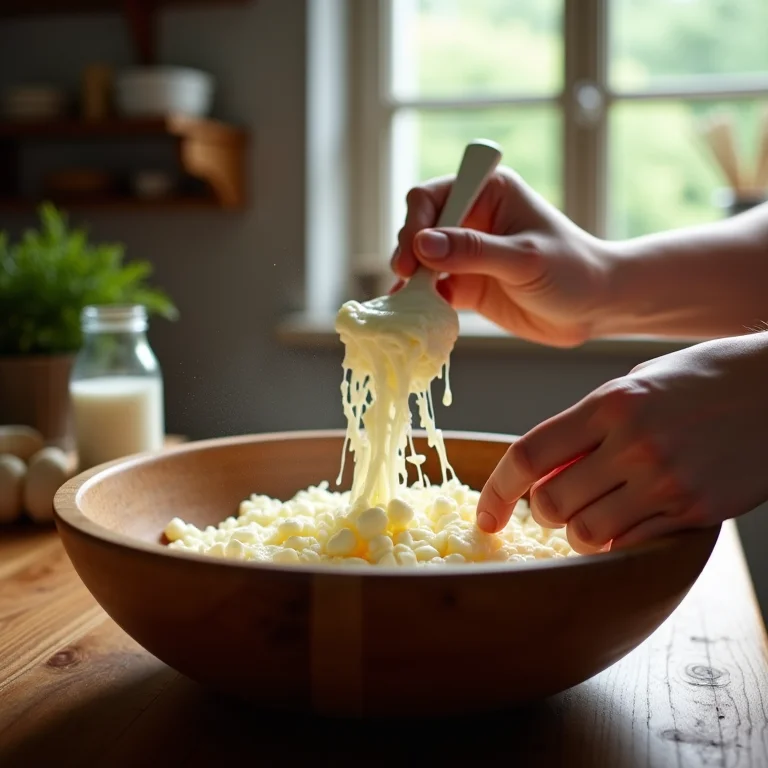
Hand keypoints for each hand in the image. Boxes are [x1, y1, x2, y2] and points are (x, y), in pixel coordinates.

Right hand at [391, 168, 610, 346]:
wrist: (594, 308)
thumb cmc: (572, 270)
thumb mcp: (523, 259)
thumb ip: (473, 251)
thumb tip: (422, 245)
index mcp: (487, 192)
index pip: (432, 197)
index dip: (416, 224)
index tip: (412, 257)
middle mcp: (471, 218)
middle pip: (419, 228)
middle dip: (408, 253)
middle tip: (406, 280)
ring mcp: (466, 254)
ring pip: (420, 261)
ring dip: (410, 279)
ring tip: (405, 301)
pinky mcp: (466, 284)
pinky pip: (432, 289)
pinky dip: (421, 300)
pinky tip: (415, 312)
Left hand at [476, 333, 767, 551]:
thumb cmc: (703, 379)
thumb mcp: (637, 386)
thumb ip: (587, 428)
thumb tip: (545, 475)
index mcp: (611, 403)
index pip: (530, 454)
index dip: (497, 491)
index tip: (486, 515)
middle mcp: (633, 443)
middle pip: (551, 504)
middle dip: (542, 513)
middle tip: (557, 505)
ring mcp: (666, 480)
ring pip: (587, 534)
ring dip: (580, 533)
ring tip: (597, 514)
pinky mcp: (695, 511)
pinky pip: (631, 546)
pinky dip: (617, 544)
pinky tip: (629, 523)